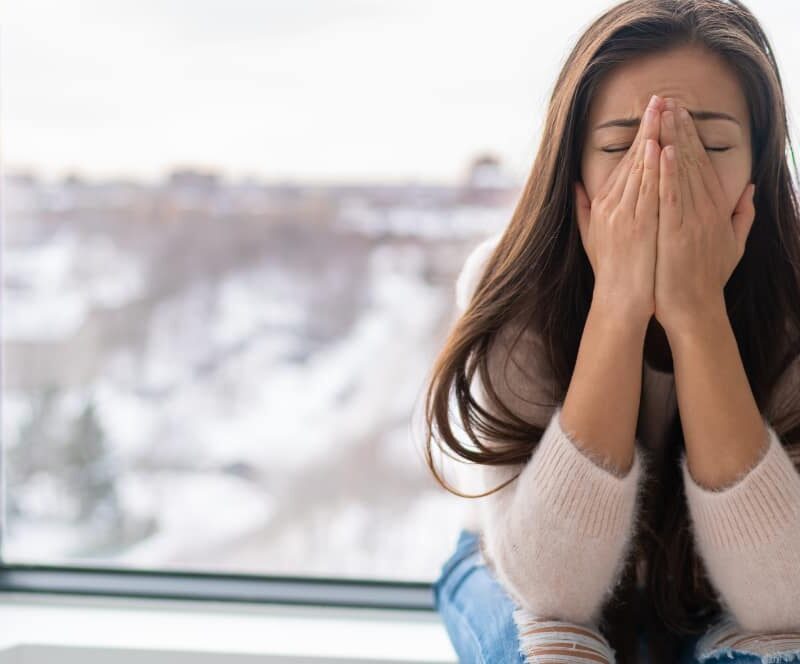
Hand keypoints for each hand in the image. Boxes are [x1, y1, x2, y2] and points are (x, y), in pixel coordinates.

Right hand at [575, 94, 663, 324]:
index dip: (638, 137)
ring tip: (663, 111)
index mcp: (603, 206)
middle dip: (646, 127)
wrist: (620, 302)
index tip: (650, 114)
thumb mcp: (591, 238)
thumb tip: (577, 186)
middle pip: (632, 159)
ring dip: (652, 138)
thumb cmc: (612, 272)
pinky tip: (660, 146)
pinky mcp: (638, 226)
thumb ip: (584, 209)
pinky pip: (648, 191)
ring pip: (640, 169)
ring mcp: (624, 216)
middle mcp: (611, 207)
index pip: (624, 164)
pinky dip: (653, 167)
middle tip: (658, 98)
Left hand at [654, 98, 755, 335]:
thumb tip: (749, 190)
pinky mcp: (677, 233)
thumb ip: (741, 216)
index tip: (681, 114)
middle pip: (693, 161)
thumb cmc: (706, 279)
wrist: (694, 309)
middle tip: (669, 100)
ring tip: (665, 113)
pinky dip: (669, 173)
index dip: (692, 137)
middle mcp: (706, 210)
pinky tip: (666, 150)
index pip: (703, 165)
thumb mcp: (732, 245)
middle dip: (681, 129)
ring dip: (674, 141)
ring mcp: (692, 220)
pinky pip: (672, 197)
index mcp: (716, 210)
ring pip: (682, 173)